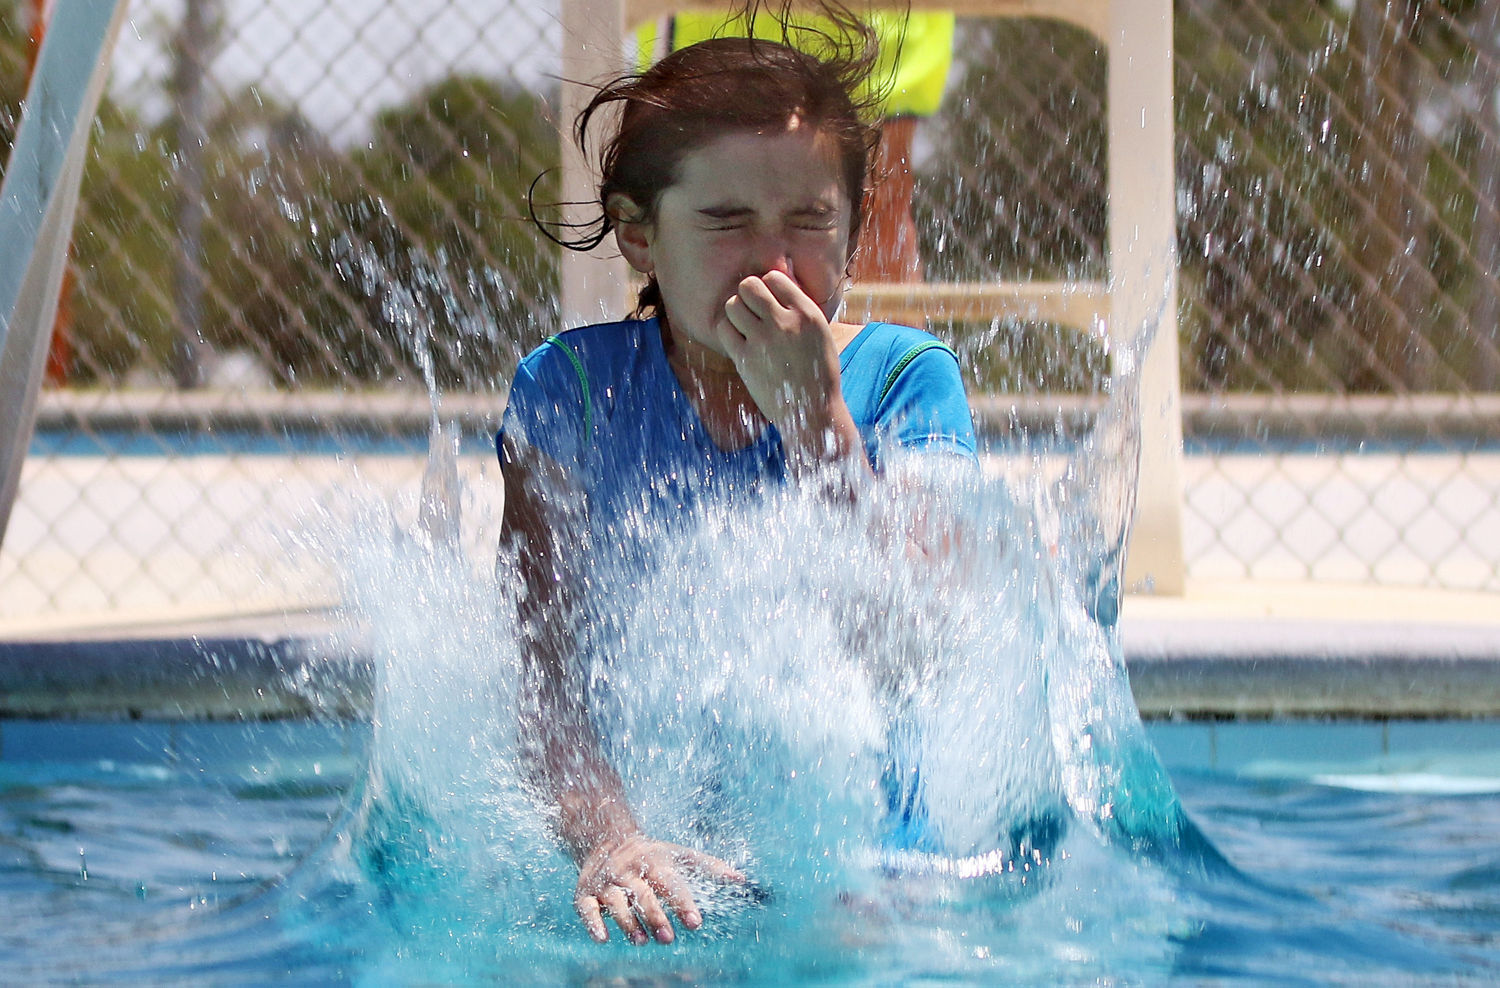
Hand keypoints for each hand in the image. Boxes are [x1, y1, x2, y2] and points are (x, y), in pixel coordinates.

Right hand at [574, 833, 744, 944]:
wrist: (605, 837)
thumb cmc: (652, 855)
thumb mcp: (679, 855)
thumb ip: (709, 867)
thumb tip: (742, 880)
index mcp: (654, 862)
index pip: (670, 883)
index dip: (683, 903)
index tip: (695, 923)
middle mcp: (629, 871)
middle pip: (643, 894)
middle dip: (655, 916)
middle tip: (669, 938)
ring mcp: (606, 882)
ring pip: (616, 902)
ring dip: (629, 923)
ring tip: (642, 941)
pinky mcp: (585, 892)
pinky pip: (586, 907)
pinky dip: (593, 922)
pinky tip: (602, 938)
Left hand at [718, 267, 844, 437]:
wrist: (812, 411)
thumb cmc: (817, 371)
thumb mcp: (820, 333)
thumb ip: (799, 309)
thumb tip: (774, 282)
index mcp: (808, 313)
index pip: (775, 277)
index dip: (768, 286)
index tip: (770, 301)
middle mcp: (785, 323)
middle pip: (749, 286)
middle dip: (748, 294)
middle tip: (753, 310)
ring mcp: (763, 341)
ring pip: (732, 304)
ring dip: (736, 311)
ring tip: (745, 324)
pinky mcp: (745, 360)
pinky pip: (723, 329)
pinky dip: (727, 330)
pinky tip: (738, 339)